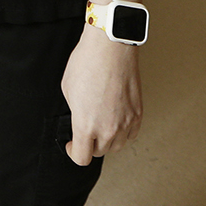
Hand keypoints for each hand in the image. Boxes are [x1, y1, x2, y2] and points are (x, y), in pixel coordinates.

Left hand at [61, 26, 142, 164]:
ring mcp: (125, 122)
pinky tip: (116, 120)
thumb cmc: (87, 63)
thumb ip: (74, 112)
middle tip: (86, 132)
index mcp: (85, 125)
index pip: (81, 158)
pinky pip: (131, 134)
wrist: (109, 48)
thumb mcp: (68, 90)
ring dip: (108, 140)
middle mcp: (107, 129)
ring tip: (102, 125)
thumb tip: (79, 119)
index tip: (73, 145)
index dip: (74, 153)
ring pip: (117, 146)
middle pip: (99, 152)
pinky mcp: (137, 113)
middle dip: (90, 144)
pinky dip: (124, 132)